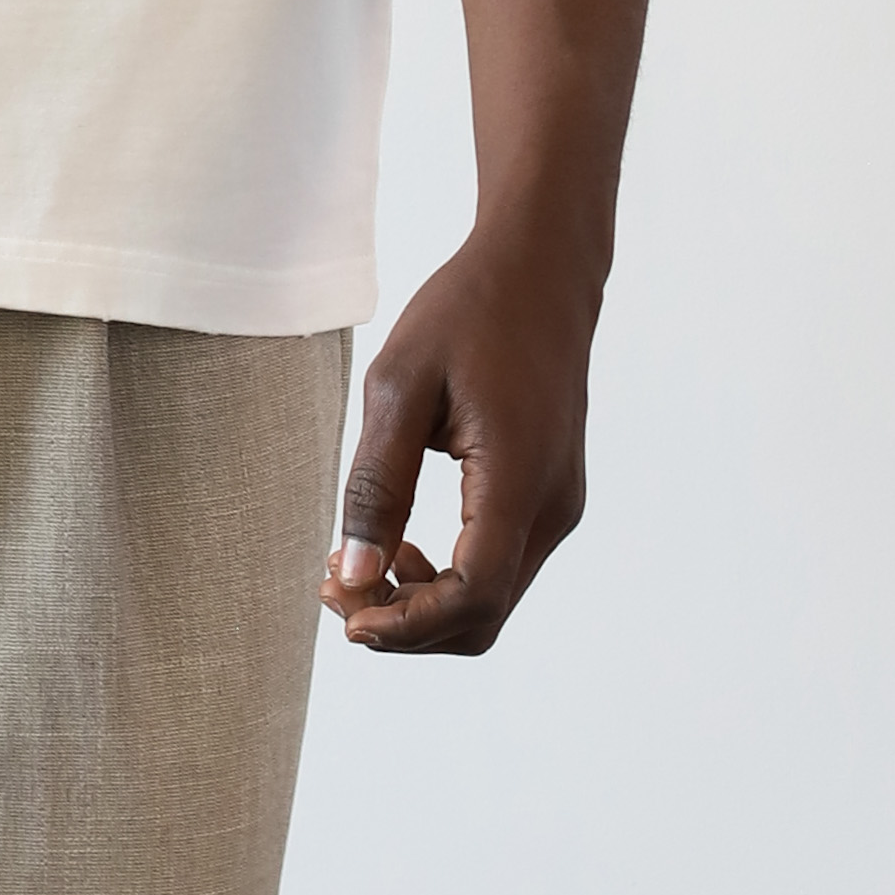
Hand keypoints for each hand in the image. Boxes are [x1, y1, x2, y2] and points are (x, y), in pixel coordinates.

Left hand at [319, 224, 599, 655]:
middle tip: (336, 587)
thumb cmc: (468, 313)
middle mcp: (553, 506)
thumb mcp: (398, 388)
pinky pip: (500, 566)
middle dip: (405, 622)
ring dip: (423, 604)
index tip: (345, 612)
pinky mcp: (550, 498)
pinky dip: (448, 578)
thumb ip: (376, 486)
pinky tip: (402, 547)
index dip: (406, 624)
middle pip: (482, 617)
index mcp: (520, 478)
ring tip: (358, 567)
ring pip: (492, 599)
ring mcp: (558, 506)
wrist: (539, 269)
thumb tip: (355, 575)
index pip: (474, 595)